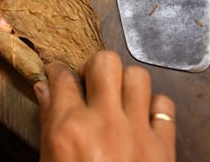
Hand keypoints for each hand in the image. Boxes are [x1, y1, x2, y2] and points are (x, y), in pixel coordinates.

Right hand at [34, 51, 175, 161]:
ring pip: (137, 76)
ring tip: (117, 98)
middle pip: (104, 62)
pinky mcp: (164, 147)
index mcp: (68, 130)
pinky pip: (164, 105)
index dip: (57, 70)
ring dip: (125, 83)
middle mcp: (104, 123)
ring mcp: (138, 133)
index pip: (61, 77)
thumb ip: (48, 123)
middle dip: (94, 67)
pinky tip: (142, 119)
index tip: (59, 73)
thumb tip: (45, 89)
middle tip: (90, 82)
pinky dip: (153, 107)